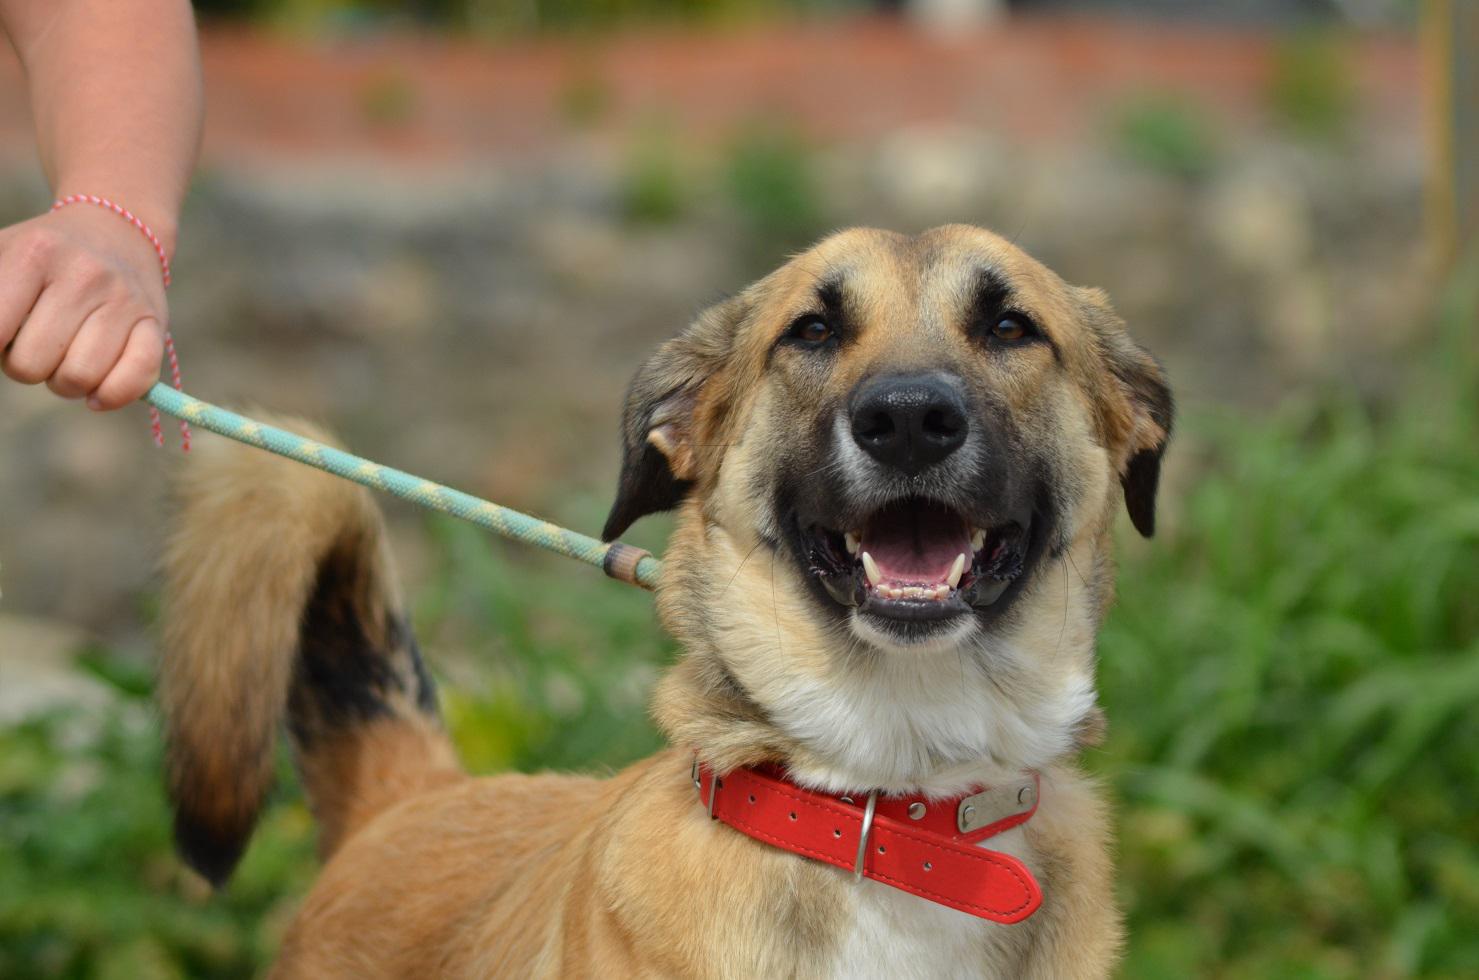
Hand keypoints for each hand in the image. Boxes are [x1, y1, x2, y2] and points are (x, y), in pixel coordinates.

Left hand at [0, 204, 167, 409]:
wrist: (118, 231)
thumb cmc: (46, 256)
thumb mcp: (3, 254)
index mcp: (35, 253)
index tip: (5, 334)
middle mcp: (84, 274)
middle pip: (31, 364)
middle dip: (25, 367)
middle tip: (37, 345)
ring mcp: (124, 299)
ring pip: (79, 378)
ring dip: (65, 383)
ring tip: (66, 358)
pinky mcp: (155, 323)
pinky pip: (134, 378)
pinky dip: (111, 396)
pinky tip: (96, 393)